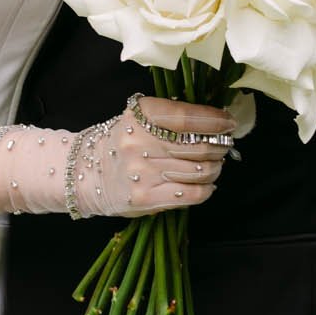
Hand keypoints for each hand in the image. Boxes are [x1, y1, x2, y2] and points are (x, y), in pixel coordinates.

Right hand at [72, 96, 232, 218]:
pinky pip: (193, 194)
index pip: (190, 117)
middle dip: (220, 147)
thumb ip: (174, 116)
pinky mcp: (146, 198)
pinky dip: (206, 189)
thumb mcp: (140, 118)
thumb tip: (219, 121)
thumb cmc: (123, 142)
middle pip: (201, 146)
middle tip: (222, 147)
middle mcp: (141, 142)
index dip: (216, 120)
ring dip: (215, 169)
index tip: (228, 123)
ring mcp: (143, 172)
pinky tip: (203, 185)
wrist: (87, 172)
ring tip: (211, 166)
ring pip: (201, 171)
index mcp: (141, 115)